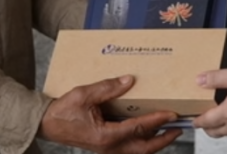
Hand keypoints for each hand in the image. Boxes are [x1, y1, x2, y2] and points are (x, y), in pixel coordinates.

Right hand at [39, 75, 180, 153]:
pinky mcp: (105, 147)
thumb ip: (107, 88)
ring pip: (137, 151)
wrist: (47, 124)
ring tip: (168, 131)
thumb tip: (129, 80)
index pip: (138, 129)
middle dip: (163, 140)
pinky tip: (148, 132)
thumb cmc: (63, 111)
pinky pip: (129, 149)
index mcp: (105, 135)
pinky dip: (142, 143)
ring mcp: (107, 149)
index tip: (171, 114)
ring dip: (154, 143)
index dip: (156, 121)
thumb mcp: (84, 94)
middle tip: (178, 128)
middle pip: (143, 148)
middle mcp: (109, 147)